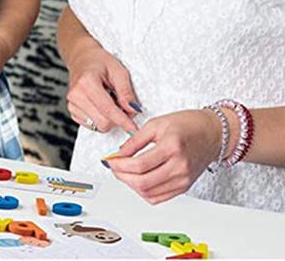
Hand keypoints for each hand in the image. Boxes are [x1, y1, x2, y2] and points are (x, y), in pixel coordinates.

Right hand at [67, 45, 139, 133]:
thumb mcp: (118, 70)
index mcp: (86, 83)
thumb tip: (133, 111)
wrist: (81, 57)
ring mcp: (71, 104)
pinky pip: (91, 125)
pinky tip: (101, 106)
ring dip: (109, 119)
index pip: (108, 110)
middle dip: (117, 119)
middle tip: (124, 107)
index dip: (124, 121)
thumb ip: (126, 92)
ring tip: (110, 102)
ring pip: (98, 126)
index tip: (134, 129)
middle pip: (103, 123)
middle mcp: (76, 95)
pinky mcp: (72, 111)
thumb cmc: (100, 61)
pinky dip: (100, 119)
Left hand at [104, 109, 221, 204]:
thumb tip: (119, 153)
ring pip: (149, 193)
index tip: (109, 160)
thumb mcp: (156, 124)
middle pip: (143, 182)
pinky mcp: (184, 187)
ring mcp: (183, 180)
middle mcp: (179, 167)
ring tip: (122, 173)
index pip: (139, 164)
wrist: (212, 133)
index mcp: (172, 147)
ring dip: (131, 185)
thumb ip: (135, 140)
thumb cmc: (187, 125)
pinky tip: (136, 181)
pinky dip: (143, 192)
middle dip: (122, 176)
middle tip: (113, 167)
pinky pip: (159, 198)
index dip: (119, 164)